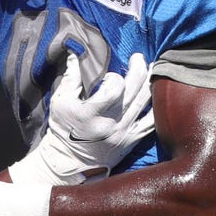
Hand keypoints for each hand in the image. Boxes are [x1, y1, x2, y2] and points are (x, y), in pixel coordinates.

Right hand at [8, 52, 156, 185]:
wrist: (70, 162)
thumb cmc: (63, 130)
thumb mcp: (60, 103)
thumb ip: (70, 78)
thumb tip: (76, 53)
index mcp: (91, 114)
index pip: (114, 88)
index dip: (114, 77)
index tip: (108, 76)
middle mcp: (110, 124)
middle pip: (134, 90)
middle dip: (139, 68)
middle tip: (138, 57)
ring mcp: (124, 133)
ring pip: (145, 102)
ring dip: (150, 82)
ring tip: (152, 68)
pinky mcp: (131, 140)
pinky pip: (151, 121)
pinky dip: (155, 105)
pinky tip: (156, 92)